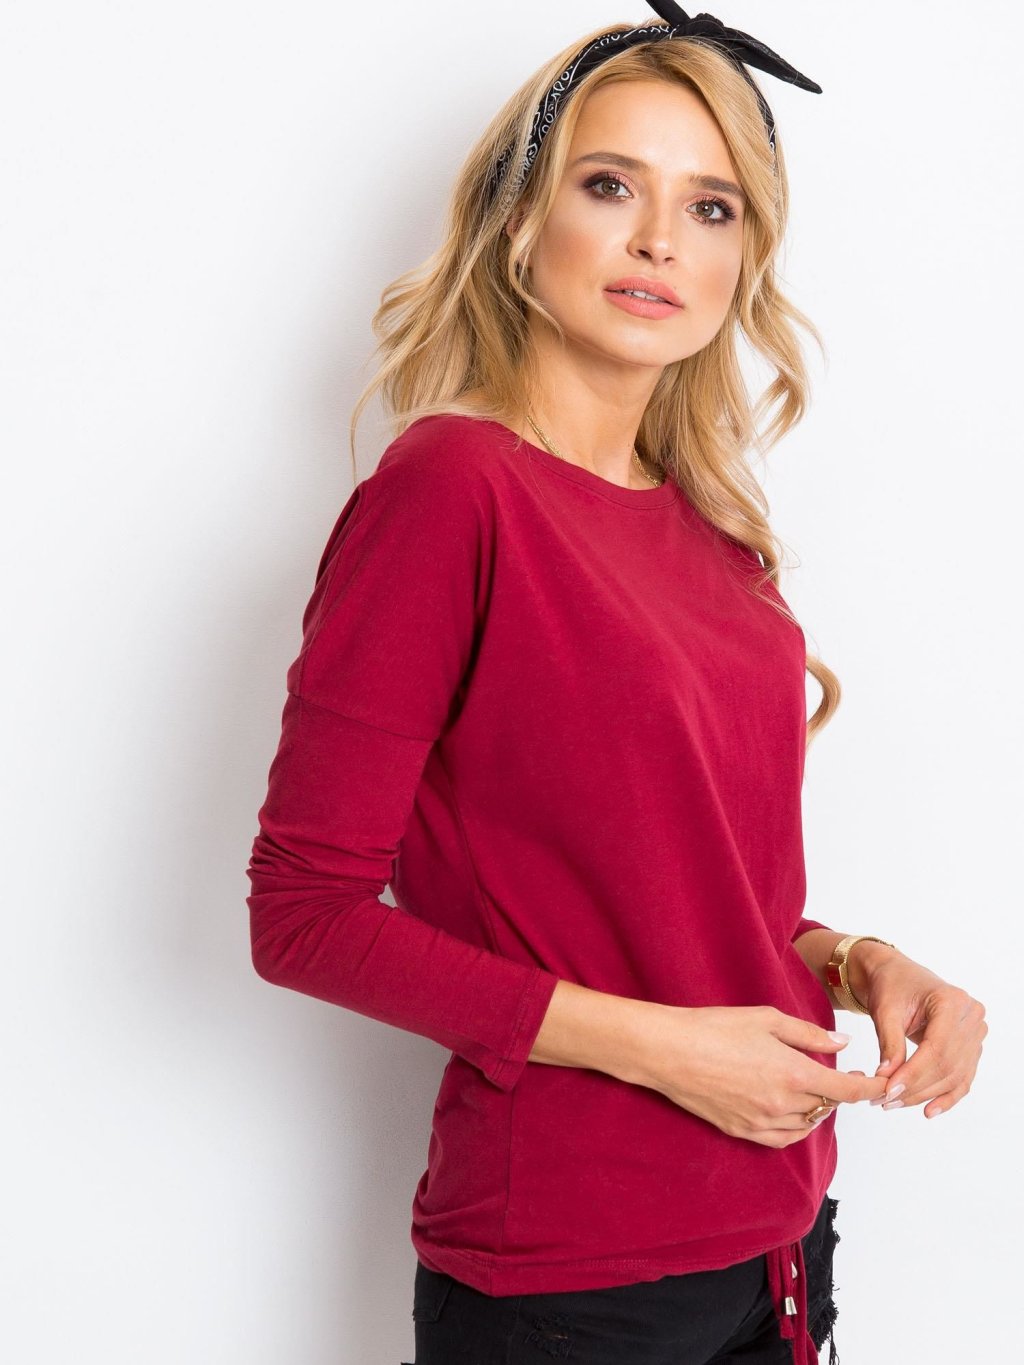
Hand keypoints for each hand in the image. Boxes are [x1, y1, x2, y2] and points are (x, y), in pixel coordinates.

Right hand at [634, 1004, 888, 1147]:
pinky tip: (794, 1112)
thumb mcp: (766, 1018)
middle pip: (828, 1106)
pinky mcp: (742, 1131)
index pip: (847, 1089)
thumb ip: (809, 1034)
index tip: (884, 1084)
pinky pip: (783, 1138)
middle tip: (846, 1076)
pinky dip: (797, 1127)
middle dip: (842, 1092)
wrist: (669, 1051)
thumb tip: (842, 1042)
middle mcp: (782, 1104)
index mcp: (793, 1073)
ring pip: (807, 1124)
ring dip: (818, 1109)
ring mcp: (761, 1122)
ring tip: (816, 1089)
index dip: (871, 1088)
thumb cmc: (714, 1027)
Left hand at [851, 946, 987, 1118]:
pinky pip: (962, 1077)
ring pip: (955, 1075)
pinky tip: (929, 1110)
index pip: (937, 1048)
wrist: (897, 975)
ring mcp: (975, 1032)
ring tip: (895, 1104)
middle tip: (886, 1101)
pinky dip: (946, 1096)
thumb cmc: (891, 986)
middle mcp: (970, 1016)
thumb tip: (887, 1079)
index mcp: (951, 1001)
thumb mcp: (885, 1011)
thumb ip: (889, 1044)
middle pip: (947, 1065)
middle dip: (916, 1088)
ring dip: (926, 1095)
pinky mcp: (971, 1046)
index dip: (914, 1073)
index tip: (889, 1091)